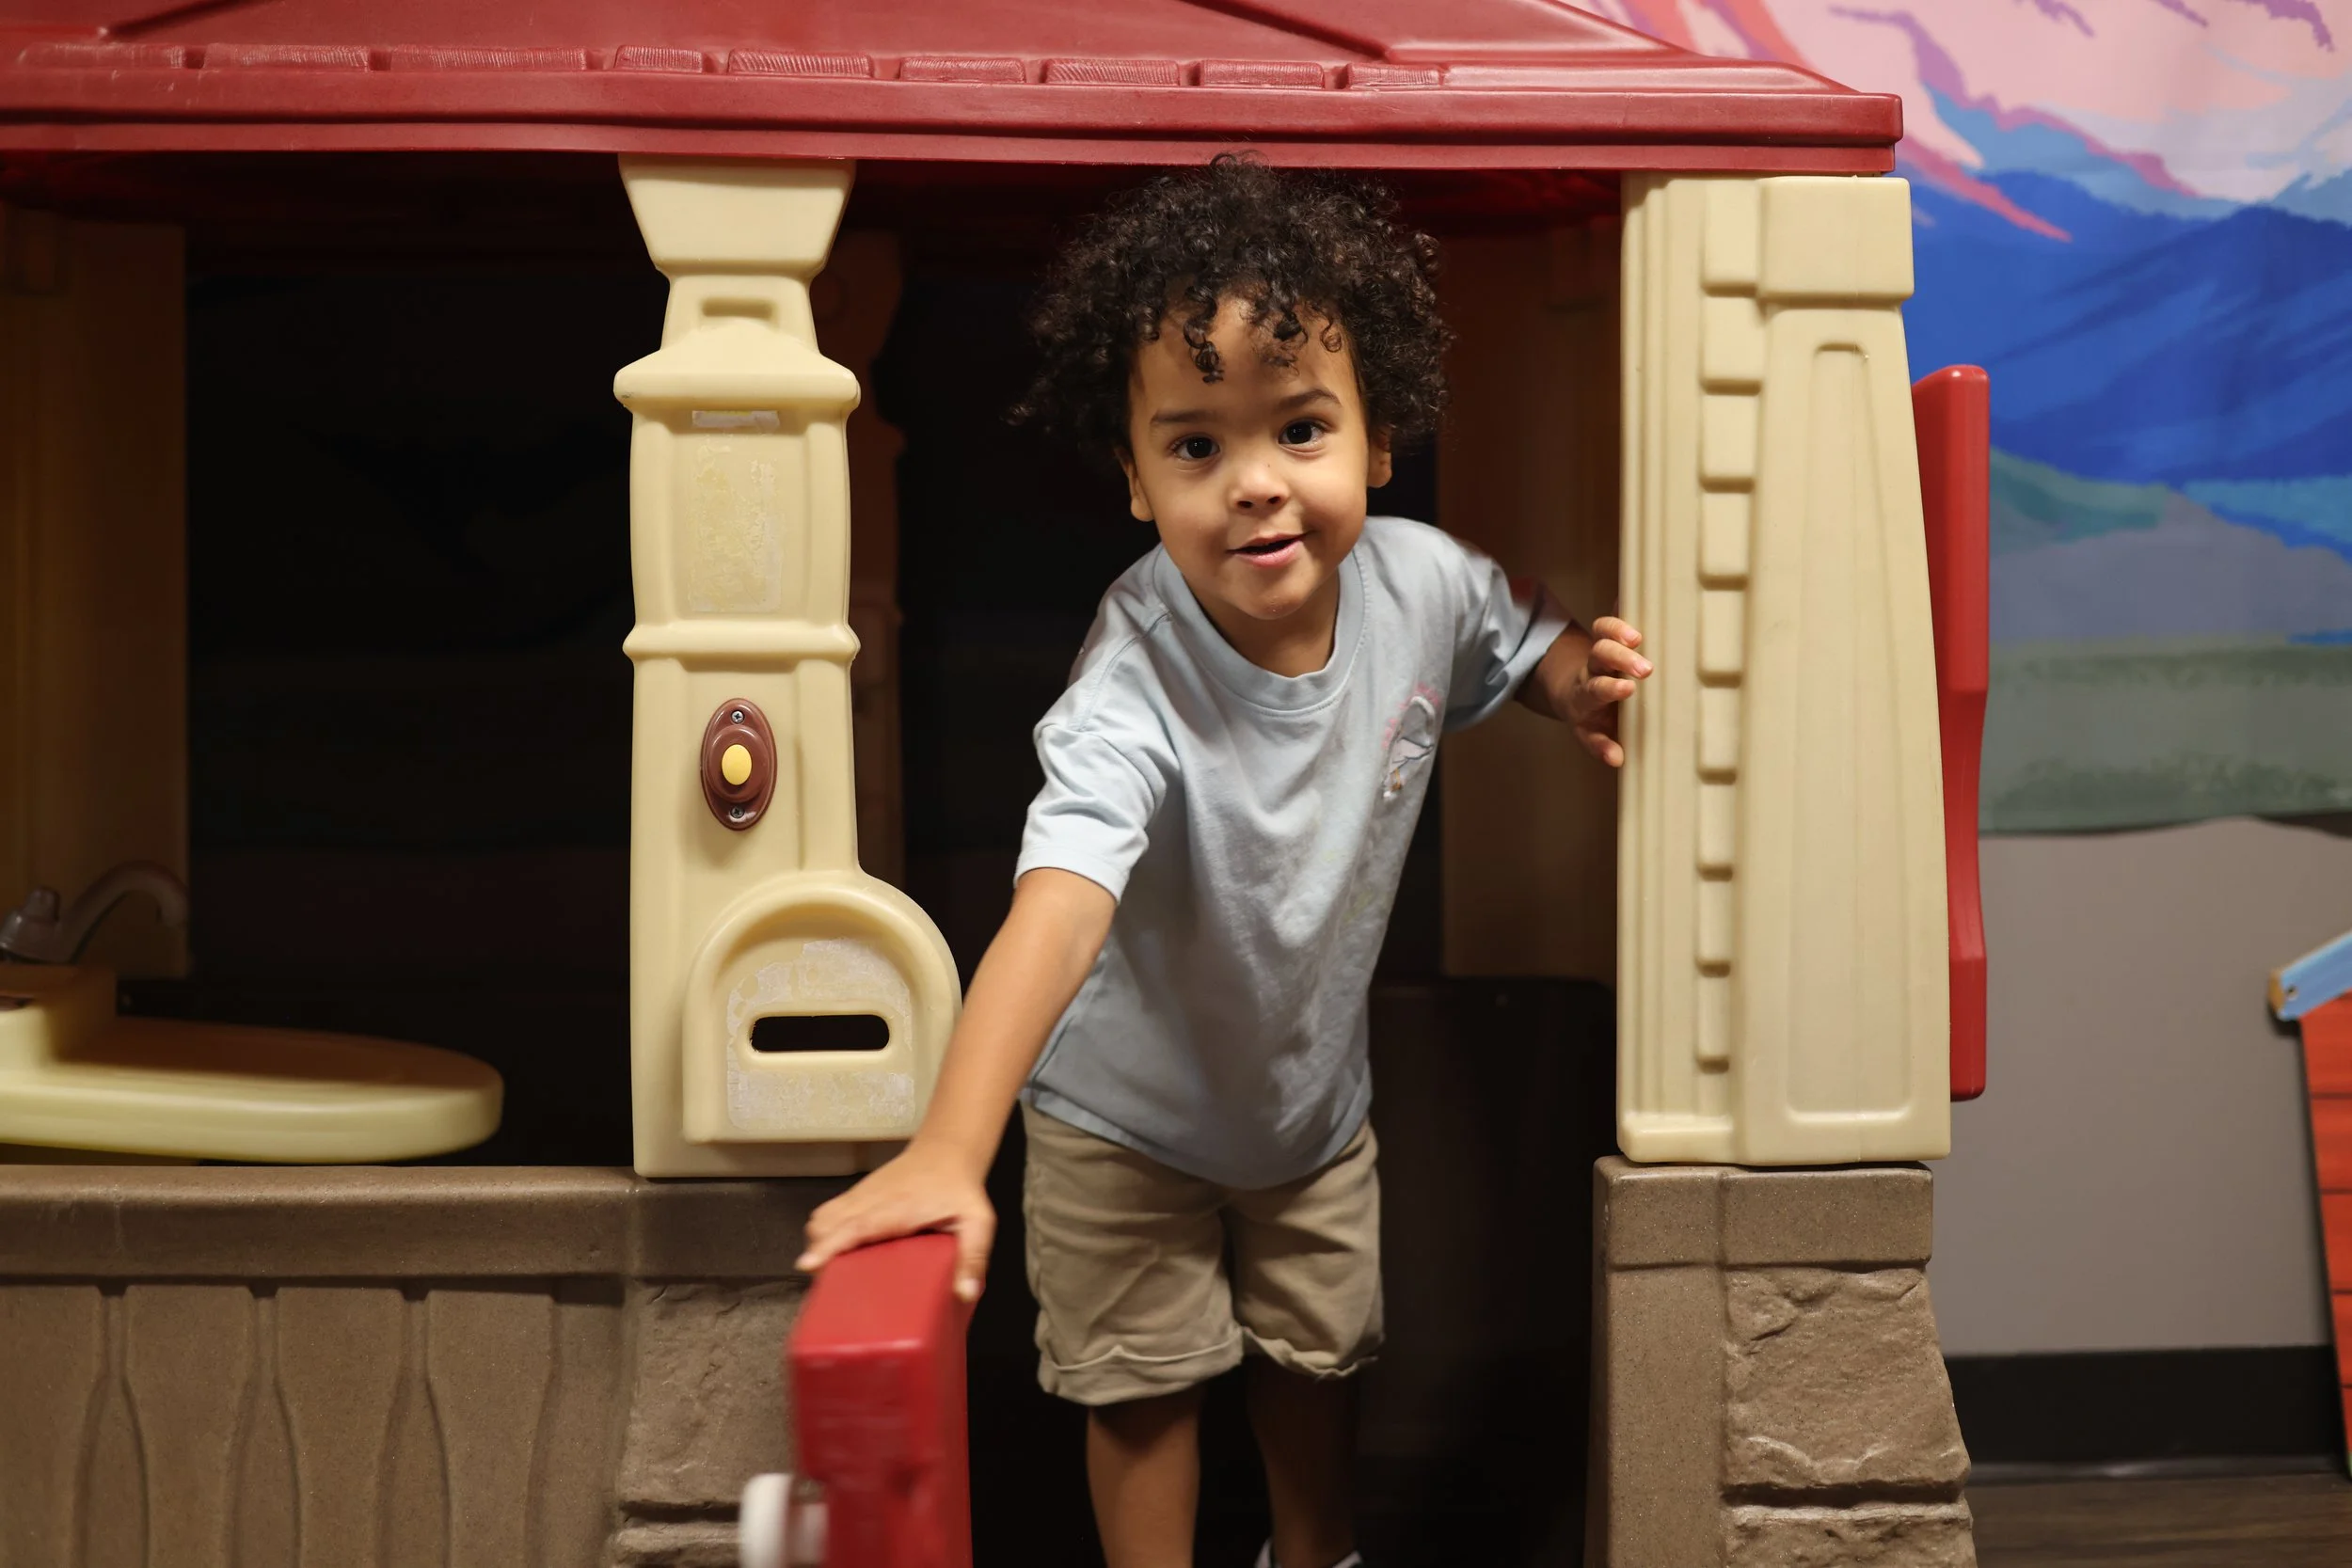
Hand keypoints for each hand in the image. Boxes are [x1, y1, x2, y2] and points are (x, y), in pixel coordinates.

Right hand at [796, 1141, 996, 1303]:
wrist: (947, 1151)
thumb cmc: (960, 1188)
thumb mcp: (977, 1221)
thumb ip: (974, 1256)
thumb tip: (965, 1292)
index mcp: (897, 1209)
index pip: (854, 1226)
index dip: (829, 1246)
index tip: (810, 1264)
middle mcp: (872, 1200)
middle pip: (826, 1223)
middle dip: (820, 1252)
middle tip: (829, 1283)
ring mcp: (861, 1195)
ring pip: (822, 1217)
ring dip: (819, 1243)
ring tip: (831, 1271)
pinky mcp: (858, 1195)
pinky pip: (829, 1213)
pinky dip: (824, 1233)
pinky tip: (837, 1253)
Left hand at [1568, 615, 1650, 767]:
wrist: (1572, 692)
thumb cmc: (1591, 717)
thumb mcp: (1591, 733)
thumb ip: (1601, 745)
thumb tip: (1617, 760)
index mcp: (1586, 694)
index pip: (1595, 689)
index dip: (1609, 688)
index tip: (1627, 689)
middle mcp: (1591, 668)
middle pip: (1600, 655)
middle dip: (1620, 658)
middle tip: (1645, 667)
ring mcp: (1599, 650)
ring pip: (1603, 634)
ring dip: (1619, 632)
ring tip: (1638, 636)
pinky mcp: (1608, 634)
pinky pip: (1613, 617)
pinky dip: (1621, 607)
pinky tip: (1632, 596)